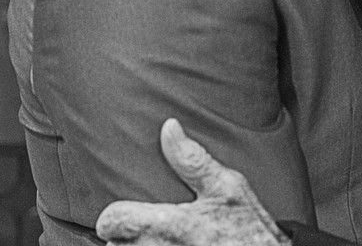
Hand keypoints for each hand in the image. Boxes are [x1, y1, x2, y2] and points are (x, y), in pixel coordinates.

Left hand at [96, 119, 290, 245]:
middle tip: (145, 230)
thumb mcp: (229, 188)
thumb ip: (193, 160)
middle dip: (126, 238)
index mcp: (171, 225)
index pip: (112, 221)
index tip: (125, 213)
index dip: (114, 216)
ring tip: (155, 243)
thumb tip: (169, 127)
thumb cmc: (250, 230)